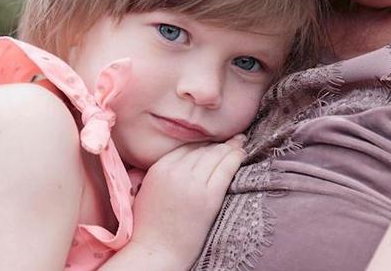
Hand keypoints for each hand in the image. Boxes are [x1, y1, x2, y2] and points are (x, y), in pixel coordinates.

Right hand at [128, 134, 245, 268]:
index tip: (213, 141)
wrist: (155, 252)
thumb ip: (163, 172)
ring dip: (230, 147)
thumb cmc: (149, 227)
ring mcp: (193, 183)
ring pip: (215, 156)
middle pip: (202, 149)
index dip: (202, 143)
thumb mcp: (147, 190)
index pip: (186, 147)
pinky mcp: (208, 197)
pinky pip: (225, 170)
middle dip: (219, 143)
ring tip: (240, 142)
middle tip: (233, 137)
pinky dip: (236, 158)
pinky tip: (242, 153)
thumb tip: (179, 162)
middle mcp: (176, 171)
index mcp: (159, 168)